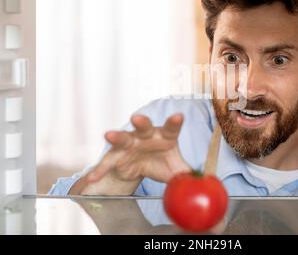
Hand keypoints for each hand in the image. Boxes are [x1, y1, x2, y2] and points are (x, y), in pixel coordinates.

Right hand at [75, 113, 191, 194]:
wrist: (141, 169)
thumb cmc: (161, 162)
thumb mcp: (175, 170)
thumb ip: (187, 174)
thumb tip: (204, 182)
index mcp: (164, 136)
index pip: (171, 128)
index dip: (174, 122)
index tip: (178, 116)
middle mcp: (145, 136)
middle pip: (143, 127)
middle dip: (140, 121)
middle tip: (137, 118)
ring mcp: (129, 144)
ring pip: (122, 138)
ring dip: (116, 136)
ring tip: (108, 134)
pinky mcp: (117, 156)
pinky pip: (108, 163)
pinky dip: (100, 170)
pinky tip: (93, 177)